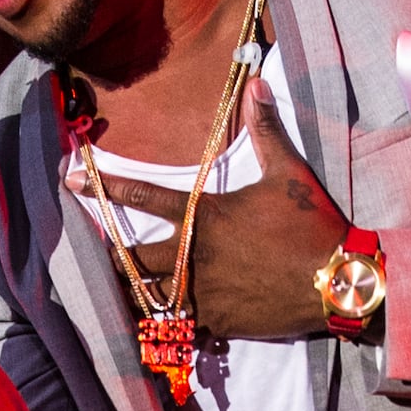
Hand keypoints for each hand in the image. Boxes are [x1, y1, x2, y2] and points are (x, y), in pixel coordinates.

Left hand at [69, 74, 347, 339]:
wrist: (339, 283)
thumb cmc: (312, 225)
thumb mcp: (289, 172)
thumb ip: (266, 129)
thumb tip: (256, 82)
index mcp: (205, 217)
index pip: (143, 198)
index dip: (105, 189)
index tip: (71, 179)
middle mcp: (195, 257)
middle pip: (132, 261)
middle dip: (109, 258)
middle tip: (91, 256)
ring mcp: (205, 294)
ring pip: (150, 299)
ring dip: (131, 296)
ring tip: (112, 296)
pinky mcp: (221, 322)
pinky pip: (181, 327)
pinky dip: (167, 326)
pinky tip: (155, 328)